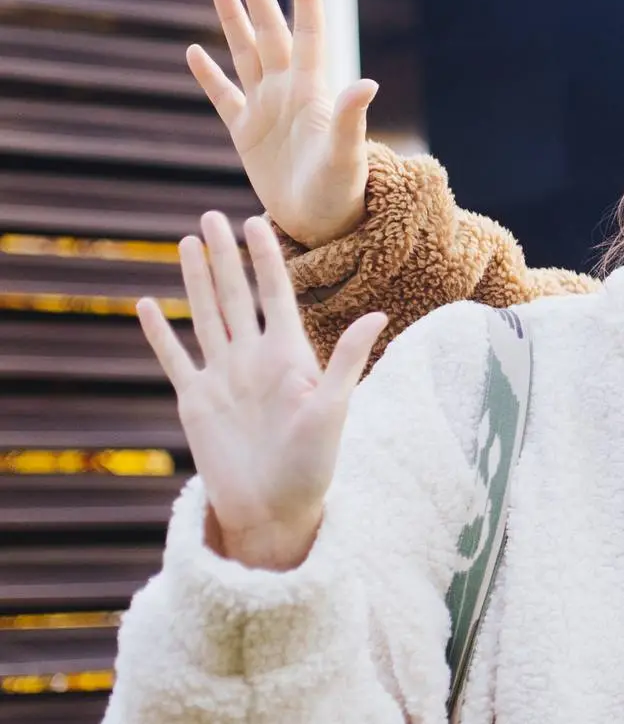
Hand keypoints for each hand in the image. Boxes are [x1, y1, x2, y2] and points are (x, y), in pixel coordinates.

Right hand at [135, 214, 387, 571]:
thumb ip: (345, 360)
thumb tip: (378, 314)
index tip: (257, 220)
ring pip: (204, 316)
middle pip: (234, 295)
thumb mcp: (333, 409)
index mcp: (288, 354)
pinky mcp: (196, 401)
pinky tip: (145, 305)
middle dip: (223, 257)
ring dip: (194, 281)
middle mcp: (253, 358)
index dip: (265, 257)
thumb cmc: (313, 464)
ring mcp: (222, 377)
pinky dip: (159, 334)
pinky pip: (175, 359)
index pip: (274, 293)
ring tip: (186, 244)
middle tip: (210, 216)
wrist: (276, 508)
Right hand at [188, 0, 375, 246]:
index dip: (305, 0)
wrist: (321, 224)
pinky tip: (194, 50)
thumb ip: (350, 118)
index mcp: (313, 92)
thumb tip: (368, 84)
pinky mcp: (245, 134)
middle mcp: (288, 93)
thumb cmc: (341, 192)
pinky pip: (223, 96)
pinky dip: (208, 75)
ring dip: (233, 22)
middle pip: (270, 35)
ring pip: (245, 55)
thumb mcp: (346, 154)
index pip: (309, 35)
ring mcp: (265, 110)